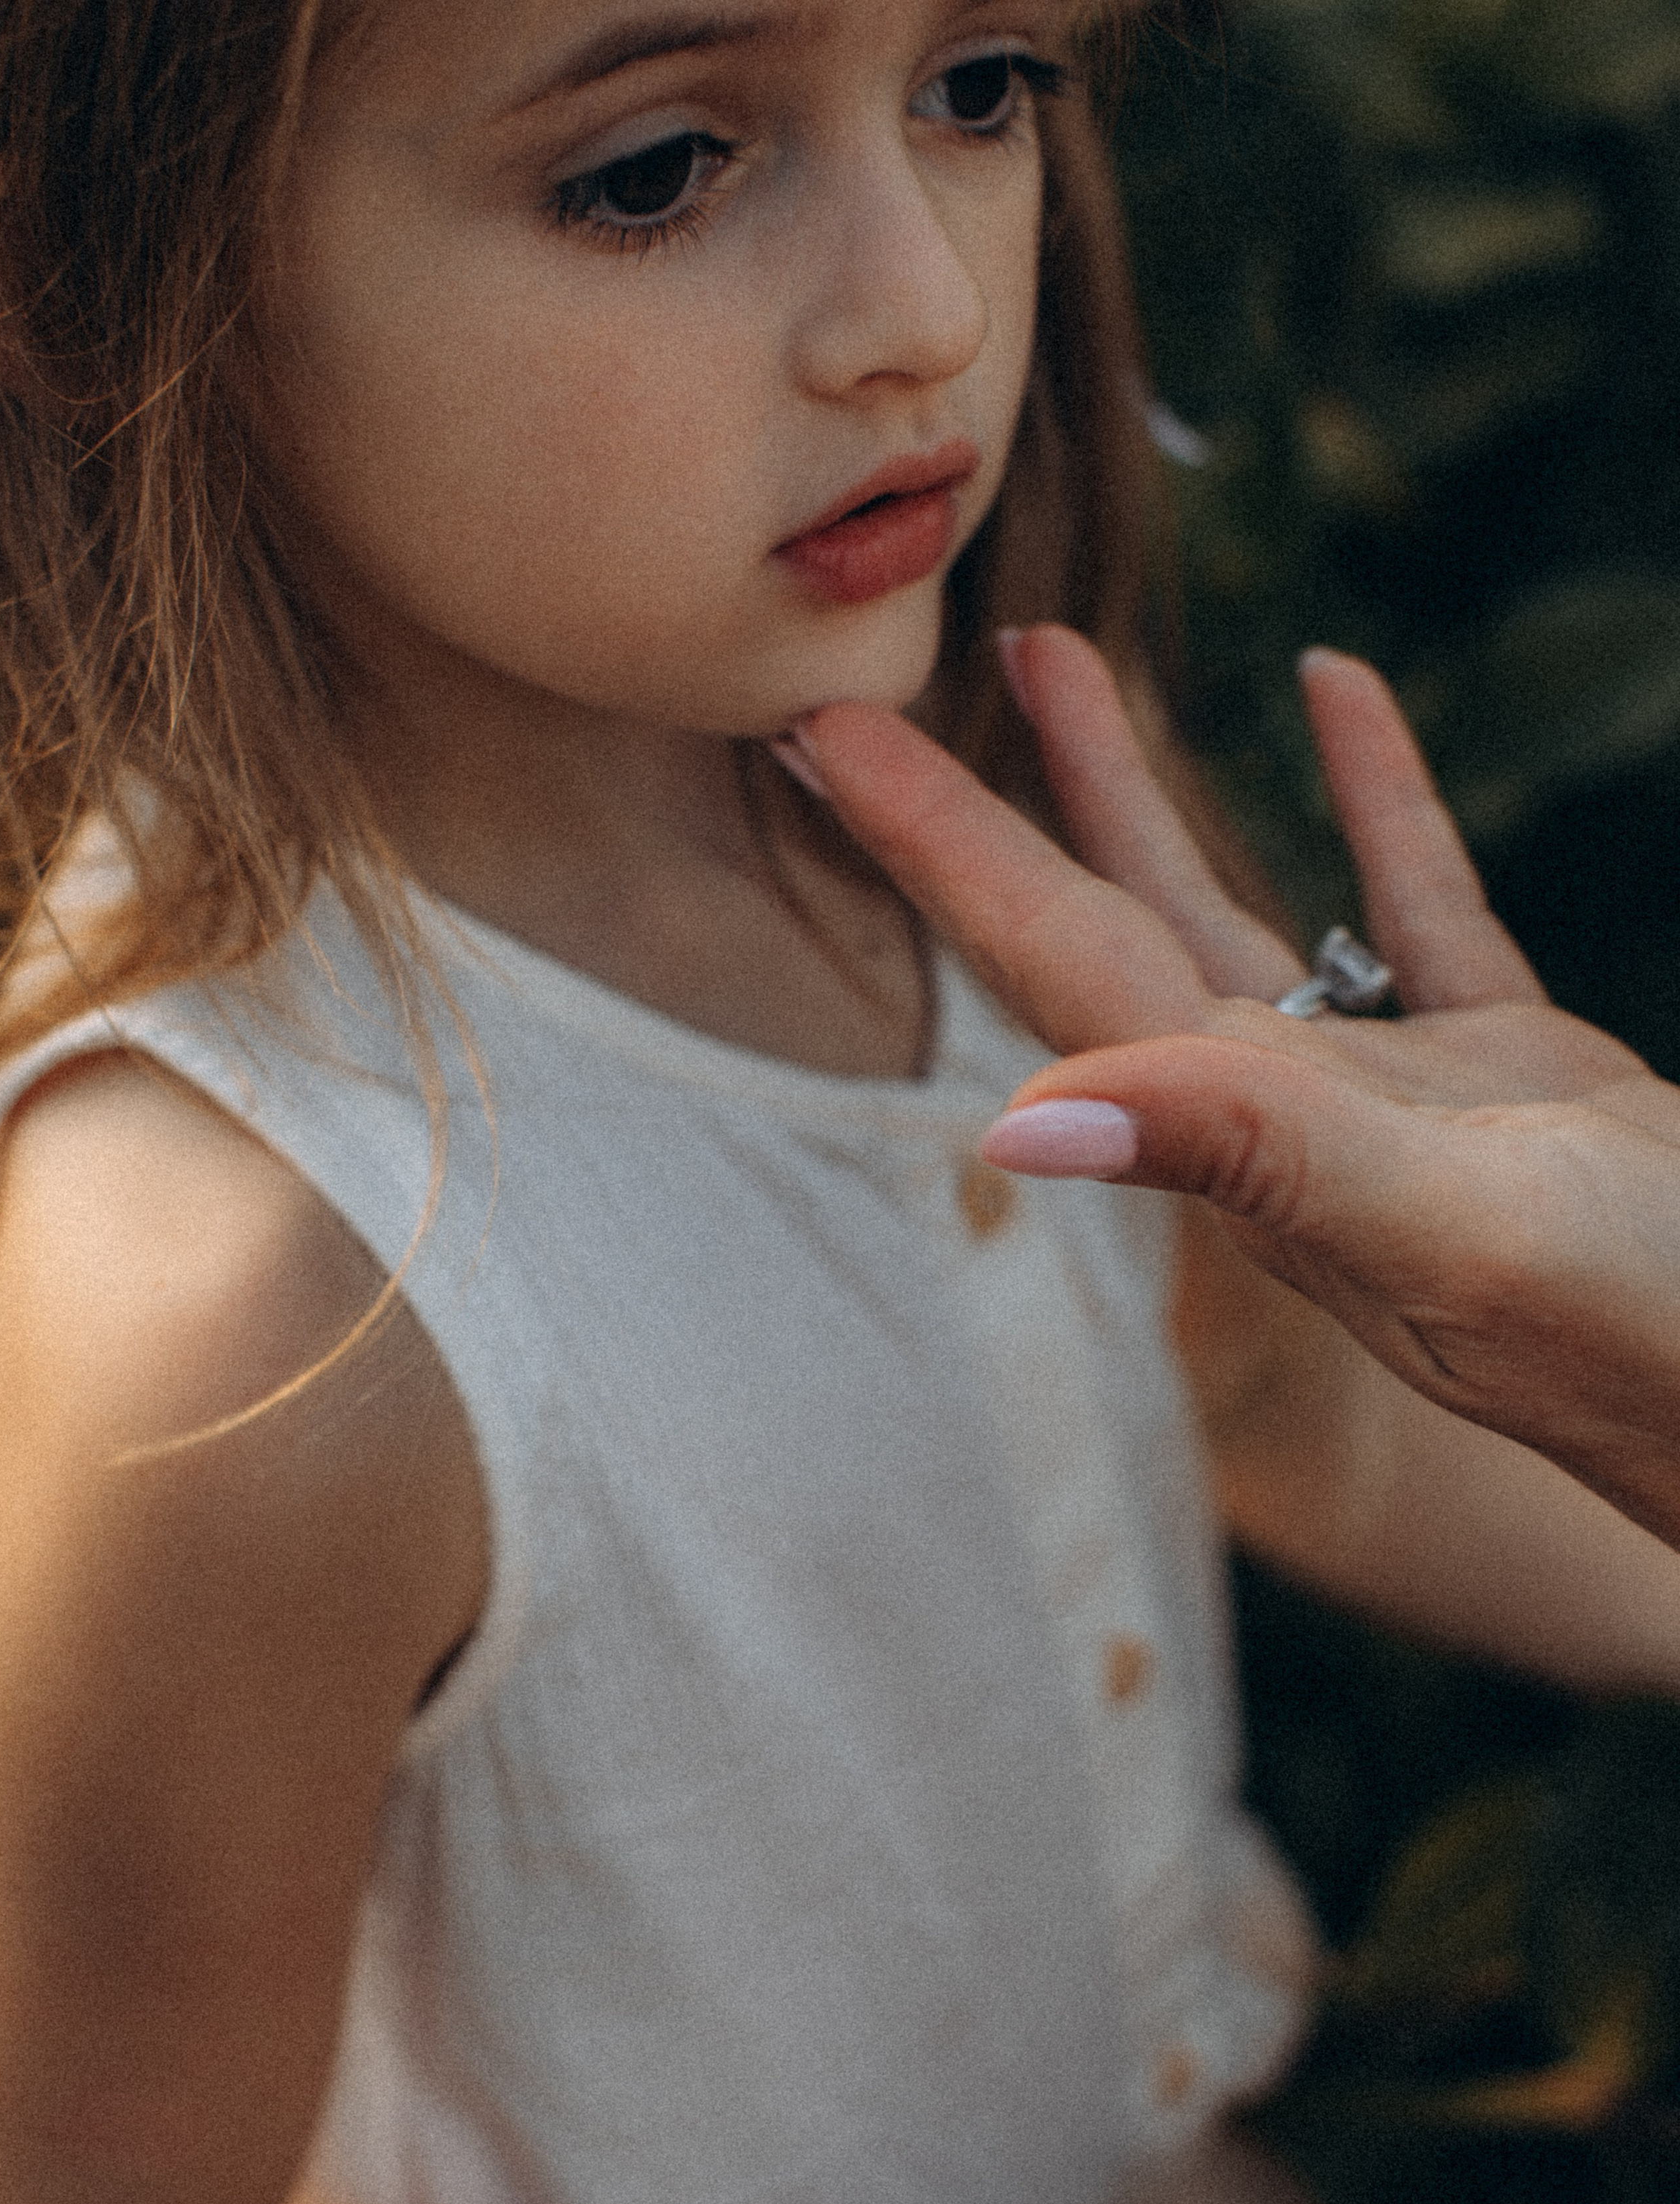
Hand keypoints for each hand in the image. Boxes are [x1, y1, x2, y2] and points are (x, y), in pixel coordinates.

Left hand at [794, 628, 1679, 1548]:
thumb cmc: (1639, 1333)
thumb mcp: (1448, 1226)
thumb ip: (1250, 1160)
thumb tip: (1017, 1126)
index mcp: (1243, 1132)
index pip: (1047, 959)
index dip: (931, 847)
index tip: (813, 735)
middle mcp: (1279, 1115)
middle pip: (1092, 922)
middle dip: (986, 803)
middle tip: (875, 687)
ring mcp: (1386, 1092)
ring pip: (1221, 903)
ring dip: (1133, 789)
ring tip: (1058, 662)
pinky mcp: (1504, 1068)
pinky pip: (1405, 904)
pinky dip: (1363, 799)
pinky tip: (1334, 692)